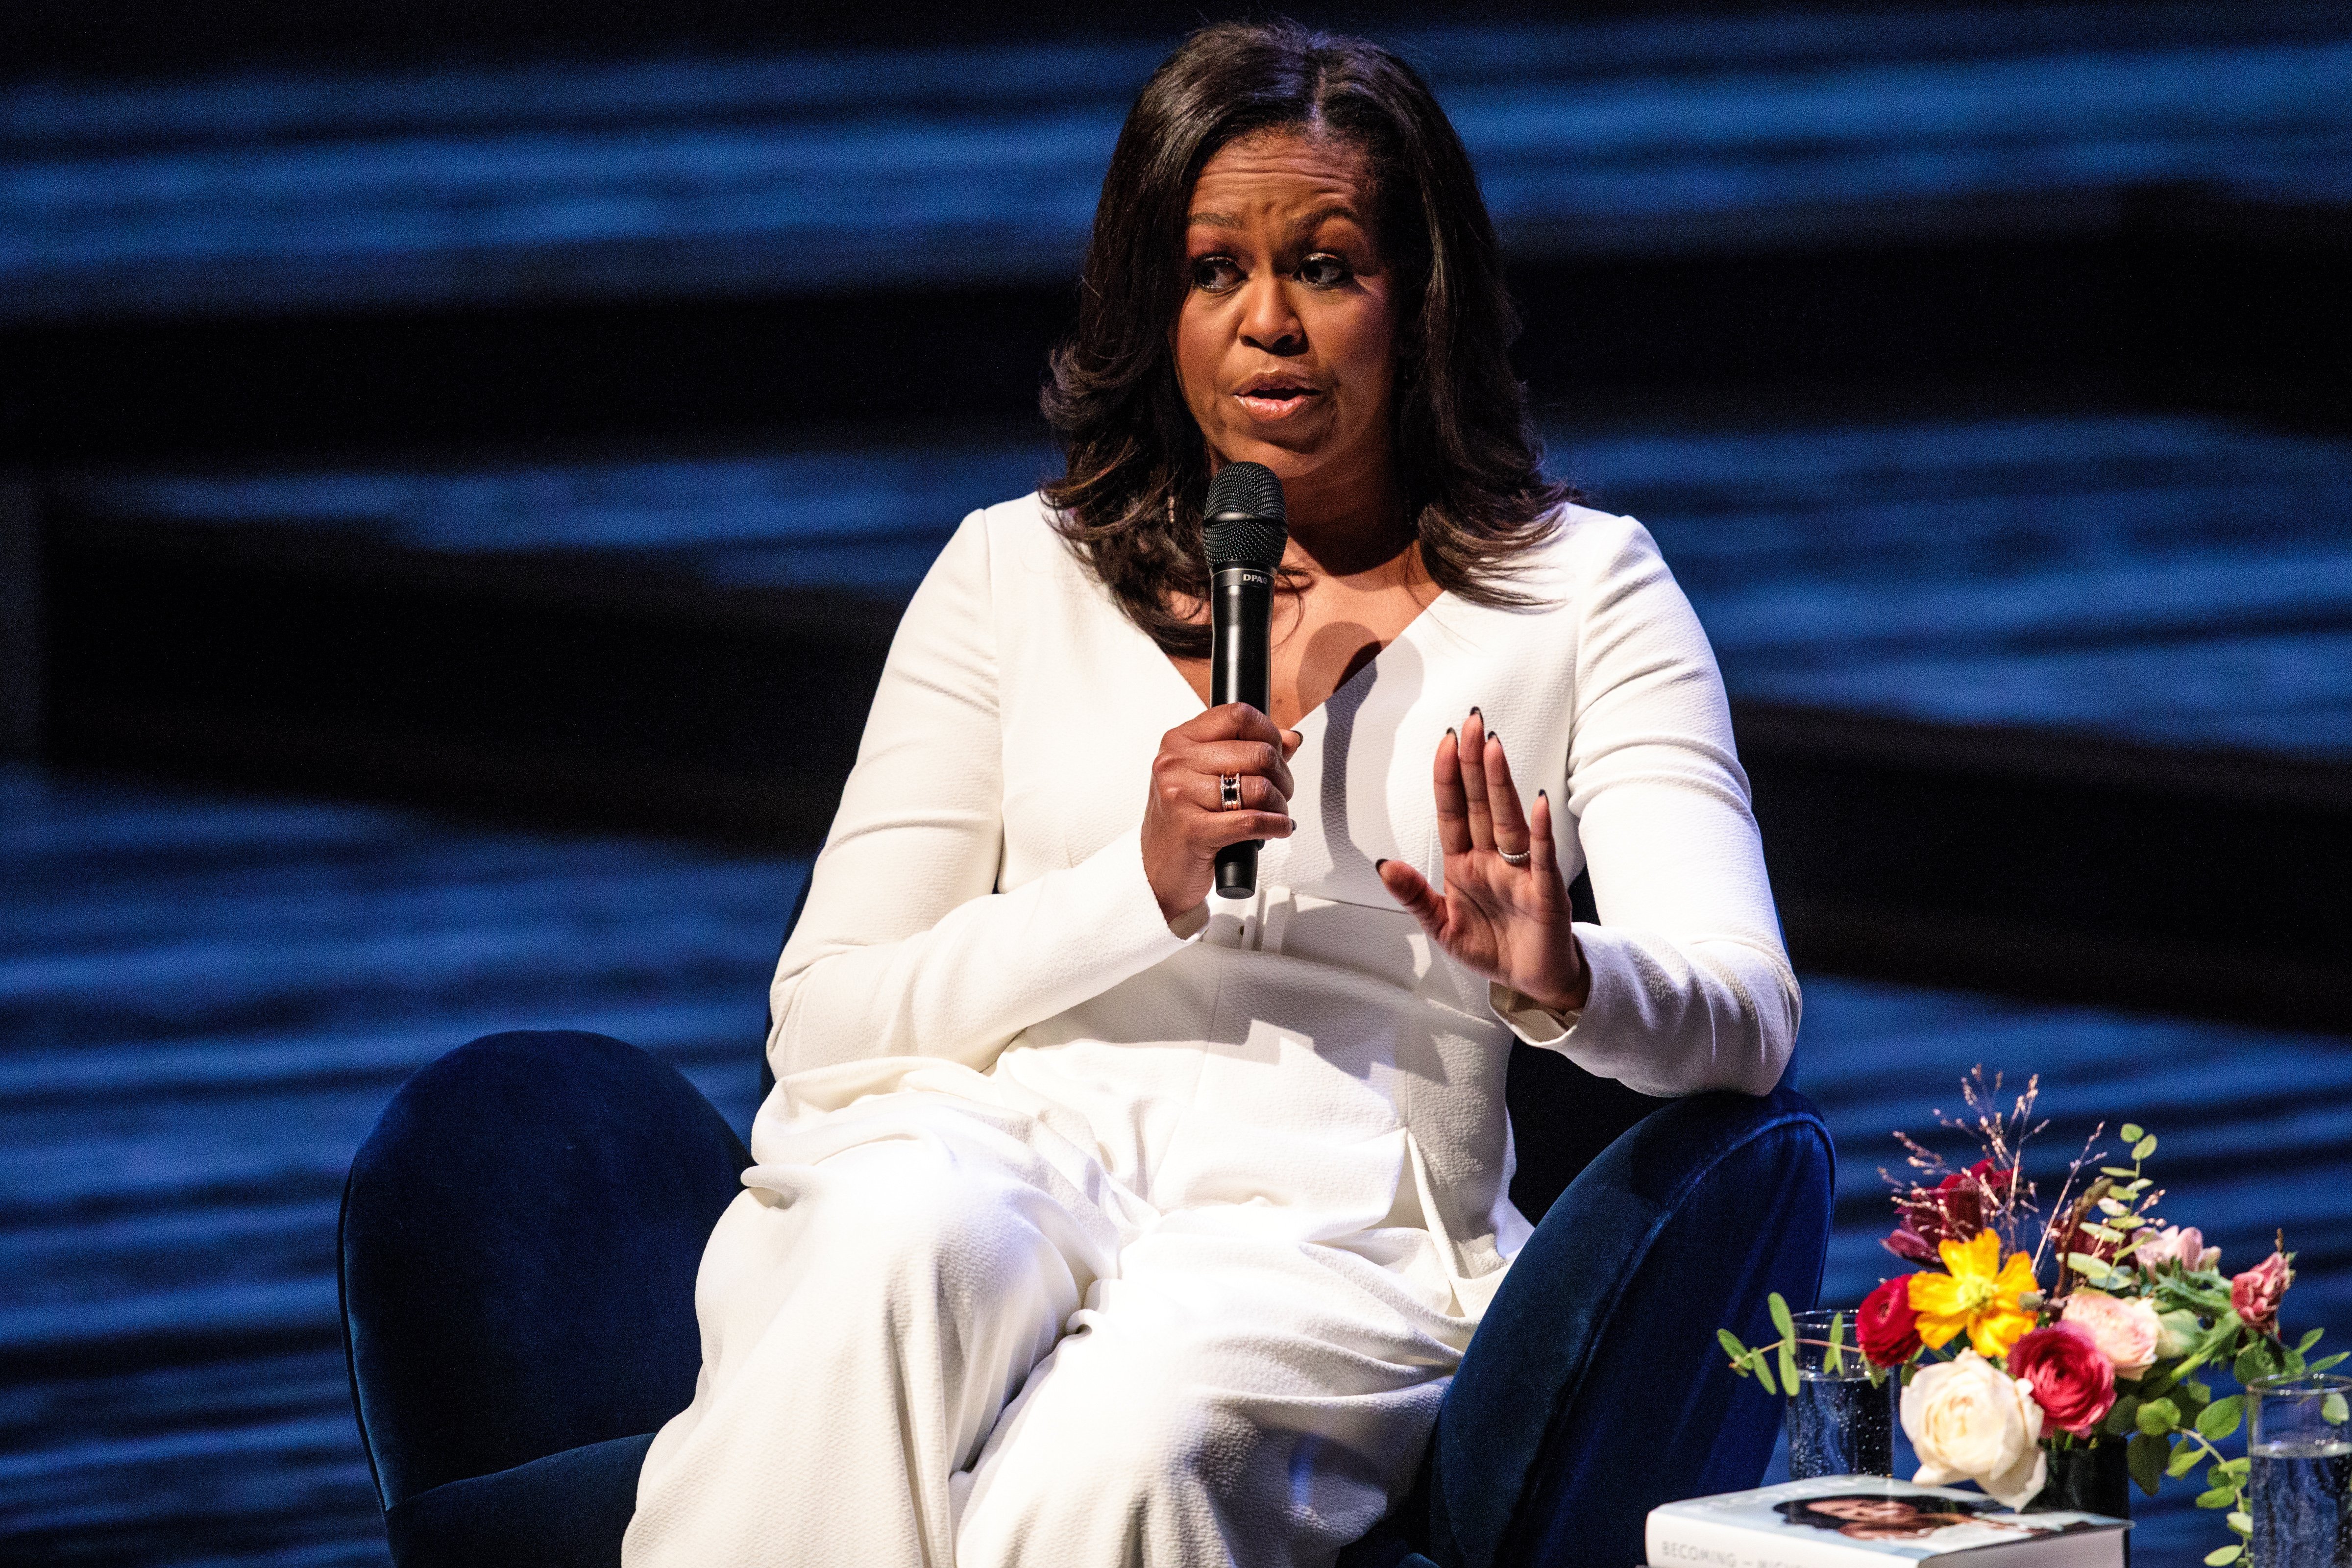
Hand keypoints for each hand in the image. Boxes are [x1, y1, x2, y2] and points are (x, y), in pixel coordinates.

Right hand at [1142, 703, 1301, 921]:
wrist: (1157, 870)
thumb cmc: (1183, 822)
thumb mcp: (1206, 777)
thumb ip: (1247, 751)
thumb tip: (1290, 739)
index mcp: (1179, 741)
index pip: (1238, 715)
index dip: (1269, 732)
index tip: (1277, 753)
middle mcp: (1175, 763)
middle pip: (1257, 753)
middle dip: (1282, 776)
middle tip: (1281, 792)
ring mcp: (1181, 795)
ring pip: (1259, 788)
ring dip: (1279, 805)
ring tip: (1276, 814)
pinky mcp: (1193, 830)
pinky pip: (1251, 821)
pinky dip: (1276, 826)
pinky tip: (1278, 828)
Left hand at [1376, 708, 1588, 1012]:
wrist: (1532, 982)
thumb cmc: (1491, 947)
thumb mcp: (1441, 926)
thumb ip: (1415, 896)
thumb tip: (1385, 864)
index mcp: (1465, 864)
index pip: (1453, 812)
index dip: (1448, 778)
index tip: (1445, 741)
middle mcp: (1493, 860)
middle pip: (1481, 804)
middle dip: (1474, 764)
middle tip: (1471, 721)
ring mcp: (1521, 872)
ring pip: (1508, 820)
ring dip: (1500, 784)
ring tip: (1493, 747)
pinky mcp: (1545, 893)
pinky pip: (1542, 857)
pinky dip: (1542, 831)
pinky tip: (1538, 803)